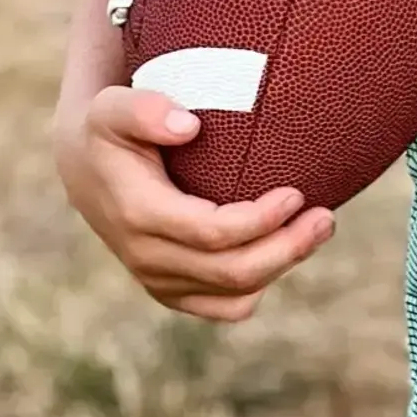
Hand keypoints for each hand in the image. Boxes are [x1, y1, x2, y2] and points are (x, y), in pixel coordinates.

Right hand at [53, 86, 335, 321]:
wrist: (90, 169)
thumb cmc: (112, 130)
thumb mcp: (113, 108)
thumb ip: (145, 110)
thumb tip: (189, 126)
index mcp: (140, 215)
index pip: (210, 233)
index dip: (259, 220)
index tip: (297, 193)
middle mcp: (148, 258)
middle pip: (231, 272)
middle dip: (286, 248)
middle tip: (326, 216)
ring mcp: (160, 280)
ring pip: (234, 297)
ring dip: (283, 266)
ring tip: (320, 227)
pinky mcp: (174, 290)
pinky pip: (225, 308)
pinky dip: (261, 286)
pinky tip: (286, 250)